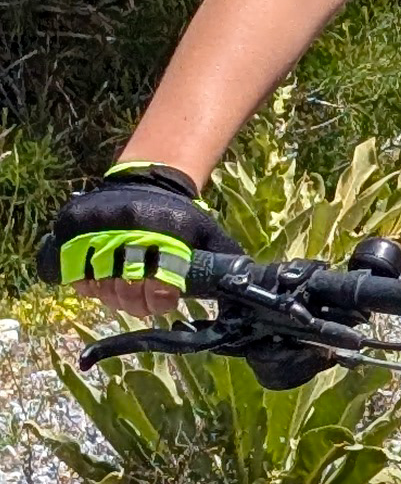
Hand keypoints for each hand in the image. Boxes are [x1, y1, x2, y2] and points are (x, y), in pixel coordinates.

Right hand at [39, 163, 233, 323]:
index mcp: (160, 240)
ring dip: (114, 294)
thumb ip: (222, 260)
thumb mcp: (206, 233)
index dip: (159, 299)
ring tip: (126, 284)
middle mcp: (126, 238)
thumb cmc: (180, 216)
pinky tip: (105, 277)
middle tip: (144, 295)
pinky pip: (77, 277)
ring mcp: (96, 238)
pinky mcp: (74, 238)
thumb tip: (242, 285)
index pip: (155, 288)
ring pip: (102, 289)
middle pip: (126, 295)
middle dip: (137, 302)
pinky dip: (90, 283)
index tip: (165, 297)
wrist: (147, 182)